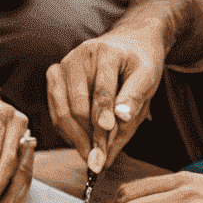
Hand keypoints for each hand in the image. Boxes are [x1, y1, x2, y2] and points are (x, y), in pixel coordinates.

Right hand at [46, 27, 164, 172]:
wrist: (128, 42)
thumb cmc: (138, 62)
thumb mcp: (147, 77)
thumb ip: (133, 103)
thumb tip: (116, 134)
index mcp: (104, 52)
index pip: (102, 90)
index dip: (103, 114)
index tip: (105, 133)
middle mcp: (78, 56)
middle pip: (77, 104)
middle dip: (88, 135)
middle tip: (99, 160)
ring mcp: (63, 66)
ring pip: (61, 110)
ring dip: (75, 137)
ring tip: (90, 156)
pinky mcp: (54, 77)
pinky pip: (55, 111)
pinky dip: (67, 130)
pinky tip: (81, 142)